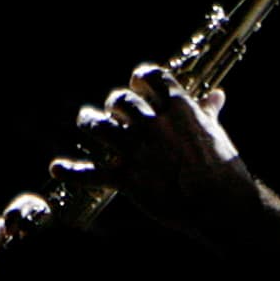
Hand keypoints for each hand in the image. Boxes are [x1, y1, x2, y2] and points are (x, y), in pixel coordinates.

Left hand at [50, 64, 259, 233]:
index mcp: (179, 108)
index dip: (140, 79)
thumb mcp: (216, 133)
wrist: (220, 204)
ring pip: (100, 127)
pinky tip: (56, 167)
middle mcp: (153, 125)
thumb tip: (217, 96)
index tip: (138, 86)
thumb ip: (209, 112)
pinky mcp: (128, 179)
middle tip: (116, 114)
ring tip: (88, 122)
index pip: (151, 76)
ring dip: (90, 122)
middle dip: (115, 104)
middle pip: (120, 100)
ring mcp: (138, 151)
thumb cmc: (223, 168)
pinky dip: (72, 171)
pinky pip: (93, 173)